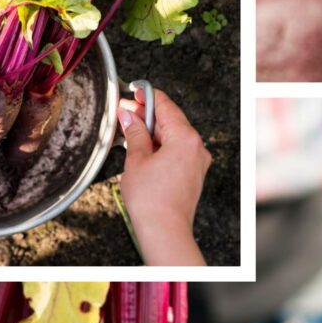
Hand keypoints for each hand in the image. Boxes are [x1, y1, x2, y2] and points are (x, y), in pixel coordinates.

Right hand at [117, 88, 209, 265]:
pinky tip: (141, 148)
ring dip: (151, 130)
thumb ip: (134, 132)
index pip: (165, 105)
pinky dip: (160, 145)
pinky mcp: (193, 173)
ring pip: (173, 135)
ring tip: (128, 132)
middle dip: (146, 115)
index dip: (146, 96)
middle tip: (124, 112)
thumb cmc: (152, 200)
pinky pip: (176, 150)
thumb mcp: (136, 159)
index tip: (132, 91)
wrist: (164, 231)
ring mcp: (197, 161)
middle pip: (170, 119)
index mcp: (185, 137)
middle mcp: (196, 147)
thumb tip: (129, 116)